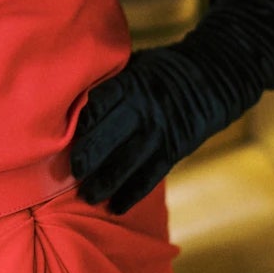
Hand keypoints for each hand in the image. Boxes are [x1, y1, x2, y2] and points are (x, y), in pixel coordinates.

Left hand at [70, 47, 201, 214]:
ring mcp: (159, 132)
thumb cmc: (157, 72)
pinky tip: (115, 207)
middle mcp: (144, 109)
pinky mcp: (173, 151)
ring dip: (106, 181)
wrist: (210, 80)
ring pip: (129, 161)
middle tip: (71, 171)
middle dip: (89, 155)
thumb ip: (108, 83)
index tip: (63, 135)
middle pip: (111, 134)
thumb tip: (65, 100)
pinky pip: (150, 176)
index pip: (102, 101)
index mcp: (130, 84)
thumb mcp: (133, 65)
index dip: (83, 119)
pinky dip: (132, 194)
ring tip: (88, 196)